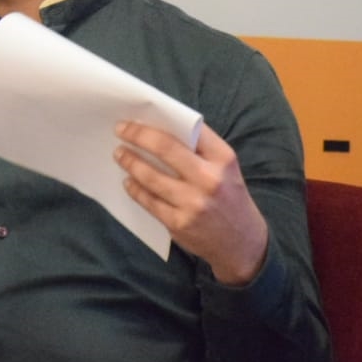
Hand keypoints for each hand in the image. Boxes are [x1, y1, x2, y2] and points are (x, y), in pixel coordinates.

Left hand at [114, 121, 268, 284]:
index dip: (157, 123)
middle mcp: (209, 179)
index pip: (188, 130)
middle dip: (137, 135)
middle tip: (120, 130)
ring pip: (151, 176)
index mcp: (223, 158)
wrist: (242, 242)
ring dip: (130, 162)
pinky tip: (128, 181)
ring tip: (120, 154)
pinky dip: (134, 188)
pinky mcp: (179, 223)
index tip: (134, 119)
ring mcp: (193, 203)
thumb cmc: (228, 195)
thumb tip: (158, 129)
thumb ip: (199, 149)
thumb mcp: (225, 168)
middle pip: (165, 148)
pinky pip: (148, 201)